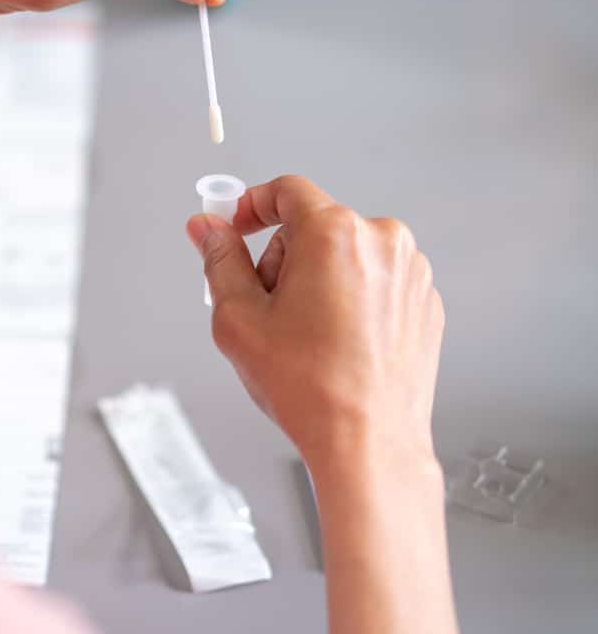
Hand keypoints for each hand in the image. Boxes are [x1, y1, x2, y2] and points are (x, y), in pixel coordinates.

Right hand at [185, 176, 444, 472]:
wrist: (368, 443)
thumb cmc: (309, 388)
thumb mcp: (239, 318)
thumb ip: (220, 260)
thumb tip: (207, 228)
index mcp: (335, 234)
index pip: (287, 190)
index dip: (252, 206)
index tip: (235, 228)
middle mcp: (383, 242)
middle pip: (314, 226)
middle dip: (283, 258)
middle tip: (268, 310)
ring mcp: (411, 272)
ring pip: (346, 255)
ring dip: (317, 280)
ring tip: (304, 336)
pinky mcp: (425, 302)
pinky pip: (376, 282)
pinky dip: (350, 300)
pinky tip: (335, 344)